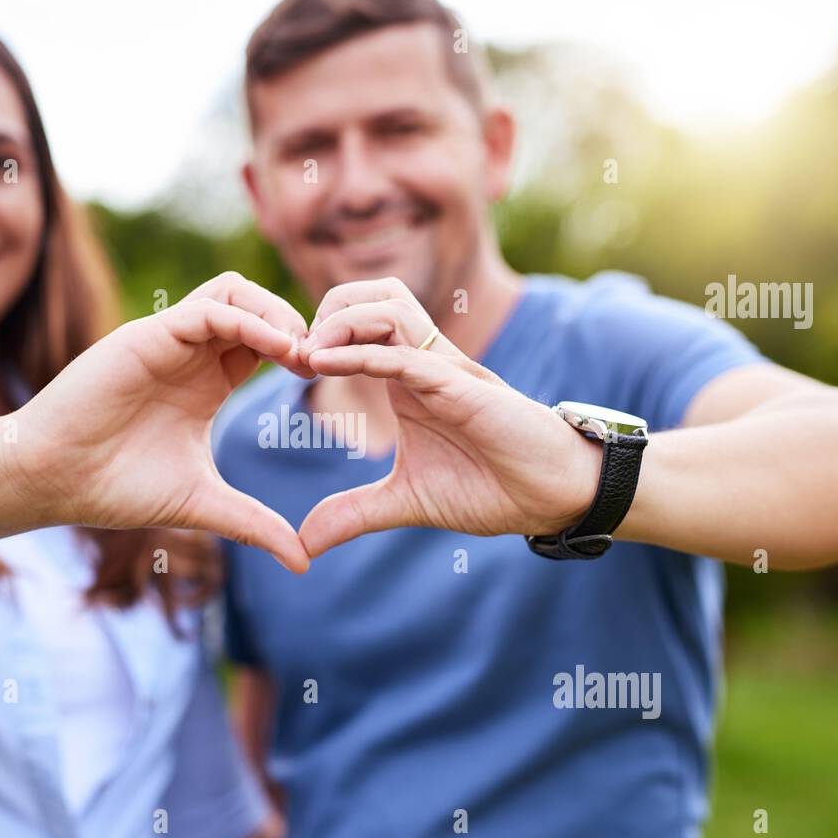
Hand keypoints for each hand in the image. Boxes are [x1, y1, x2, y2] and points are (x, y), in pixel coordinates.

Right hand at [14, 272, 312, 571]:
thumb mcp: (203, 504)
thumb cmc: (114, 488)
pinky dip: (248, 320)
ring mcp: (169, 341)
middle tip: (324, 363)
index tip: (330, 382)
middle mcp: (190, 354)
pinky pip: (209, 308)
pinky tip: (276, 348)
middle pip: (258, 306)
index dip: (302, 353)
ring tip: (302, 352)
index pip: (267, 342)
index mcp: (206, 383)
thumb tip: (303, 564)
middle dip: (299, 327)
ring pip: (235, 292)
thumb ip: (255, 525)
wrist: (52, 481)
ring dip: (276, 313)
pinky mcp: (148, 335)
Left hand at [297, 278, 601, 556]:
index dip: (317, 335)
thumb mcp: (406, 502)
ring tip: (307, 354)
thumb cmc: (492, 487)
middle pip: (371, 295)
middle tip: (293, 353)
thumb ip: (354, 513)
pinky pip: (406, 354)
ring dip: (340, 321)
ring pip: (388, 306)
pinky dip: (362, 354)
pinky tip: (324, 364)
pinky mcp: (461, 387)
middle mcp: (425, 363)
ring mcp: (444, 370)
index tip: (284, 367)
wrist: (553, 497)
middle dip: (325, 311)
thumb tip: (304, 541)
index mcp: (409, 379)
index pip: (359, 325)